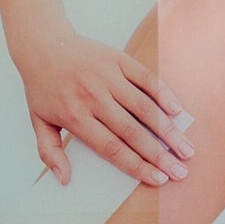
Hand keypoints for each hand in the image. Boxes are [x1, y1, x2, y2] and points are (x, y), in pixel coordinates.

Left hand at [0, 0, 192, 185]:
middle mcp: (92, 97)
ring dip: (168, 130)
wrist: (40, 44)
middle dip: (159, 155)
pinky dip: (164, 95)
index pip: (112, 148)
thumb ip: (49, 152)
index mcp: (74, 116)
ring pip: (144, 108)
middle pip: (132, 132)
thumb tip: (64, 180)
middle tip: (181, 171)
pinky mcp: (117, 59)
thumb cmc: (42, 87)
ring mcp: (106, 76)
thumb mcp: (38, 121)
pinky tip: (178, 112)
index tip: (158, 179)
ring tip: (187, 149)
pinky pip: (145, 79)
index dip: (137, 166)